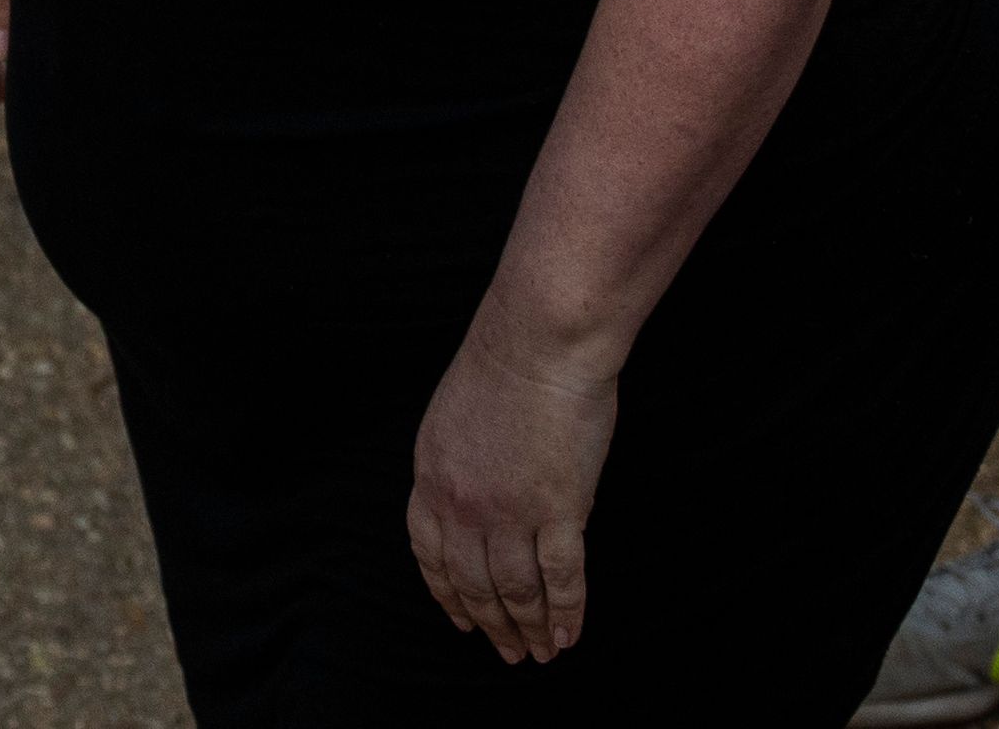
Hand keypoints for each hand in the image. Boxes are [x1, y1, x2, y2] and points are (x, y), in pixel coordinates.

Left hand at [408, 328, 618, 665]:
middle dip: (490, 624)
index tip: (460, 619)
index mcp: (430, 475)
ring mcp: (508, 511)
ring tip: (542, 654)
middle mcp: (461, 502)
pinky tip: (569, 636)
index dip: (446, 592)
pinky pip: (561, 580)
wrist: (537, 344)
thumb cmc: (504, 368)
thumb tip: (477, 504)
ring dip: (529, 629)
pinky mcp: (558, 511)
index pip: (429, 553)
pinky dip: (567, 614)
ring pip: (515, 591)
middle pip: (472, 581)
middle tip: (507, 652)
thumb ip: (459, 467)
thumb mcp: (453, 421)